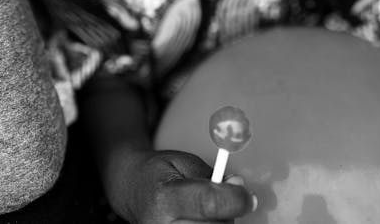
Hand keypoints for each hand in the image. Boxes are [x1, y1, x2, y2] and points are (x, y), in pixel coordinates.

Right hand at [116, 148, 255, 223]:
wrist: (130, 188)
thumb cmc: (160, 172)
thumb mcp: (183, 161)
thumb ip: (212, 174)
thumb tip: (239, 186)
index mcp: (165, 196)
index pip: (208, 202)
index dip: (235, 198)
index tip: (249, 196)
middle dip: (227, 214)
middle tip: (226, 201)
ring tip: (207, 212)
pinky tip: (203, 221)